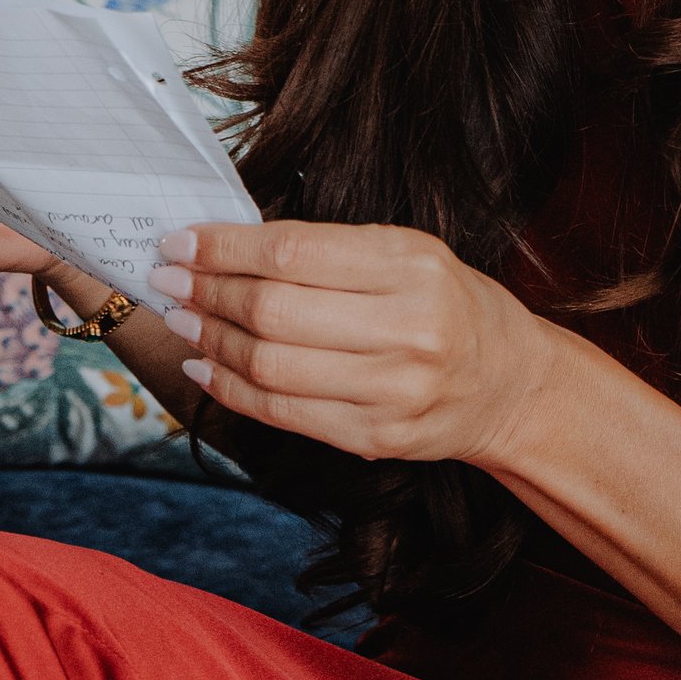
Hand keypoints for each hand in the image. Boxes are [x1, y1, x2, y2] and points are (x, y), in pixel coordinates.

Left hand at [154, 219, 556, 467]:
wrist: (510, 384)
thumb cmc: (449, 305)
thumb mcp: (408, 254)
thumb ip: (328, 250)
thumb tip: (226, 246)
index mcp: (413, 267)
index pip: (292, 254)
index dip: (224, 249)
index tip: (180, 241)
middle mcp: (407, 330)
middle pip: (273, 312)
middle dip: (207, 293)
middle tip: (170, 280)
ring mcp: (391, 391)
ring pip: (269, 366)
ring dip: (211, 341)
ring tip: (185, 319)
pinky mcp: (375, 437)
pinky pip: (281, 413)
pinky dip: (231, 389)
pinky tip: (206, 367)